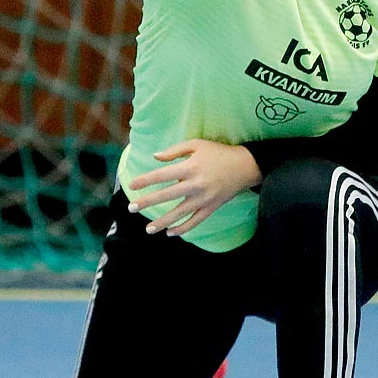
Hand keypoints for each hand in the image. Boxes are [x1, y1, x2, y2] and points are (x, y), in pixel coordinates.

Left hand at [127, 139, 263, 235]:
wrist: (245, 166)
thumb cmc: (219, 153)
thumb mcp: (197, 145)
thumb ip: (175, 150)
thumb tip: (155, 157)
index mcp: (190, 167)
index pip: (162, 175)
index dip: (145, 180)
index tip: (132, 185)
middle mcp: (195, 184)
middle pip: (166, 196)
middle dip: (147, 202)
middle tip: (132, 208)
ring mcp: (204, 198)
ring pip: (179, 214)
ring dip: (162, 222)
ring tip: (148, 229)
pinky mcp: (211, 207)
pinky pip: (195, 221)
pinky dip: (182, 229)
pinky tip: (170, 232)